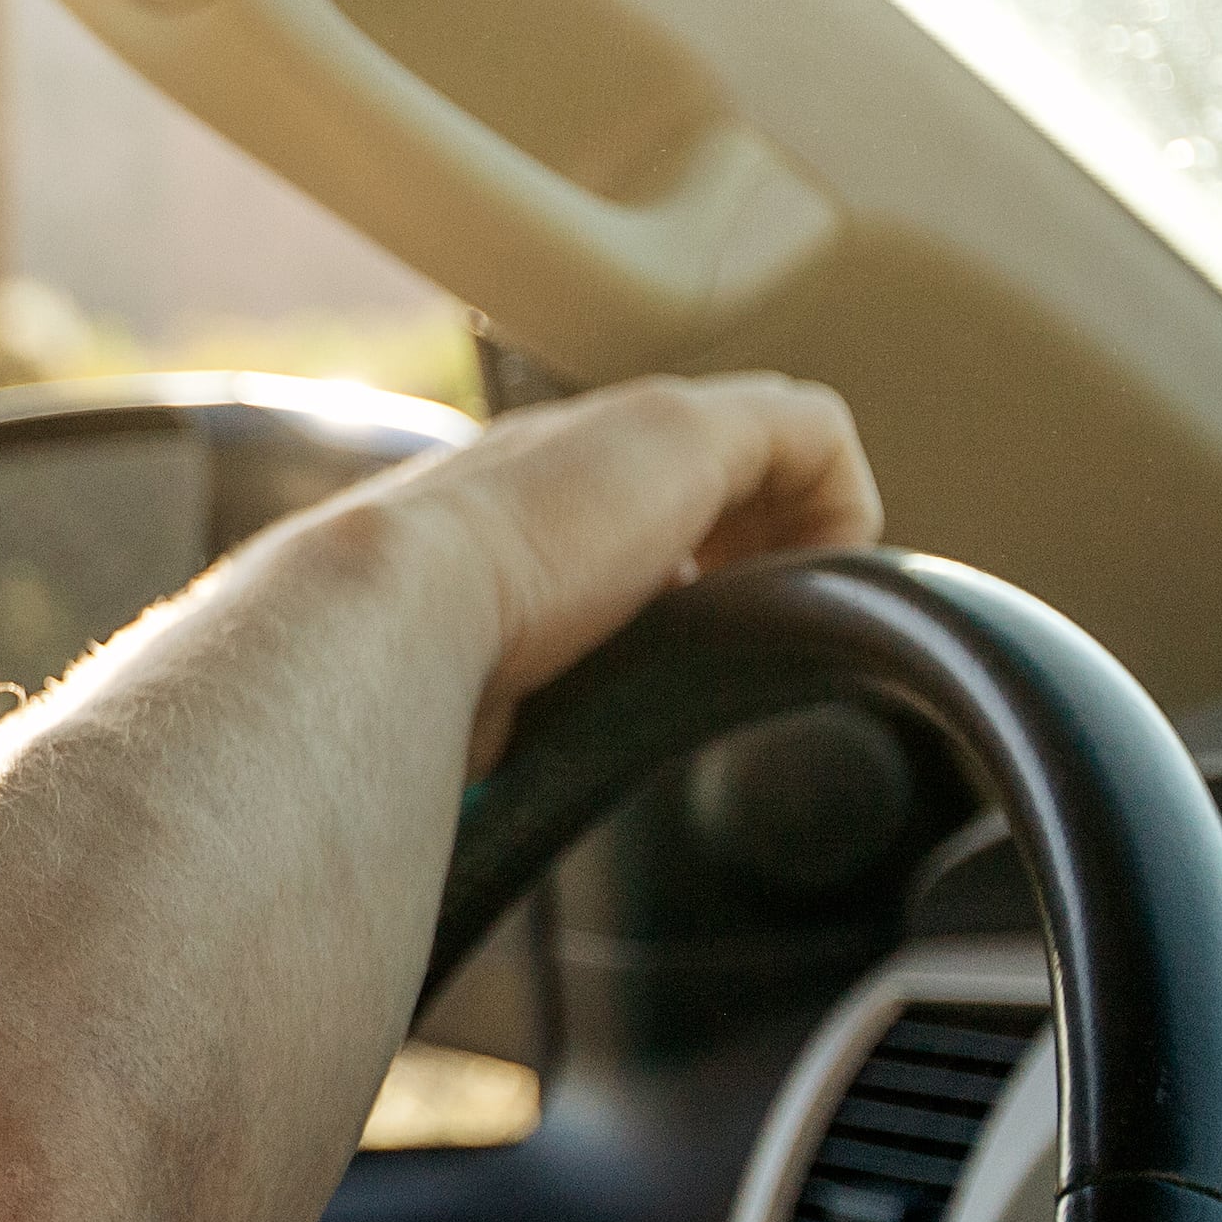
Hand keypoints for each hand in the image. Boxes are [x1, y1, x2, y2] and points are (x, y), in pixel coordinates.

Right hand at [368, 374, 879, 771]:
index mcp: (512, 507)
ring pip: (767, 448)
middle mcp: (571, 452)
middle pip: (707, 475)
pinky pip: (813, 429)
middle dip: (753, 553)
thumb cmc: (405, 689)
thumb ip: (509, 710)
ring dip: (801, 529)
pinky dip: (841, 502)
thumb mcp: (469, 699)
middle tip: (762, 642)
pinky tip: (822, 584)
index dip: (687, 583)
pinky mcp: (685, 426)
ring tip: (801, 617)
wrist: (381, 620)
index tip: (696, 664)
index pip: (625, 518)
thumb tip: (506, 794)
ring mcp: (623, 430)